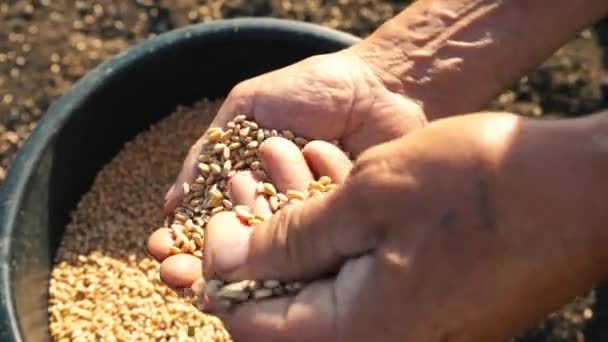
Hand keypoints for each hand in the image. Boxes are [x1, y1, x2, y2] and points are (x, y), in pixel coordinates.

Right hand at [148, 44, 425, 286]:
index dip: (182, 239)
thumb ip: (210, 149)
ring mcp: (311, 224)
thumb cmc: (315, 88)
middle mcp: (278, 209)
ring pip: (270, 258)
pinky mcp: (344, 231)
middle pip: (234, 248)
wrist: (384, 86)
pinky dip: (290, 259)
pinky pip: (312, 253)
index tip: (161, 249)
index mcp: (251, 182)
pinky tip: (267, 269)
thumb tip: (173, 201)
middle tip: (178, 277)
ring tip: (213, 276)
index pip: (209, 220)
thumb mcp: (249, 106)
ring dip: (240, 266)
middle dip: (202, 265)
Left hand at [200, 111, 607, 340]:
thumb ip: (289, 238)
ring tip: (290, 171)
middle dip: (262, 244)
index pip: (251, 325)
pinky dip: (340, 238)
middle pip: (287, 307)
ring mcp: (411, 331)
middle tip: (255, 187)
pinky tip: (334, 189)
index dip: (222, 273)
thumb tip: (223, 263)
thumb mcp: (367, 199)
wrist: (579, 190)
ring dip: (301, 232)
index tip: (219, 221)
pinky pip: (362, 280)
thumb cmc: (479, 188)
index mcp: (359, 336)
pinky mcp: (430, 309)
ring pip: (325, 287)